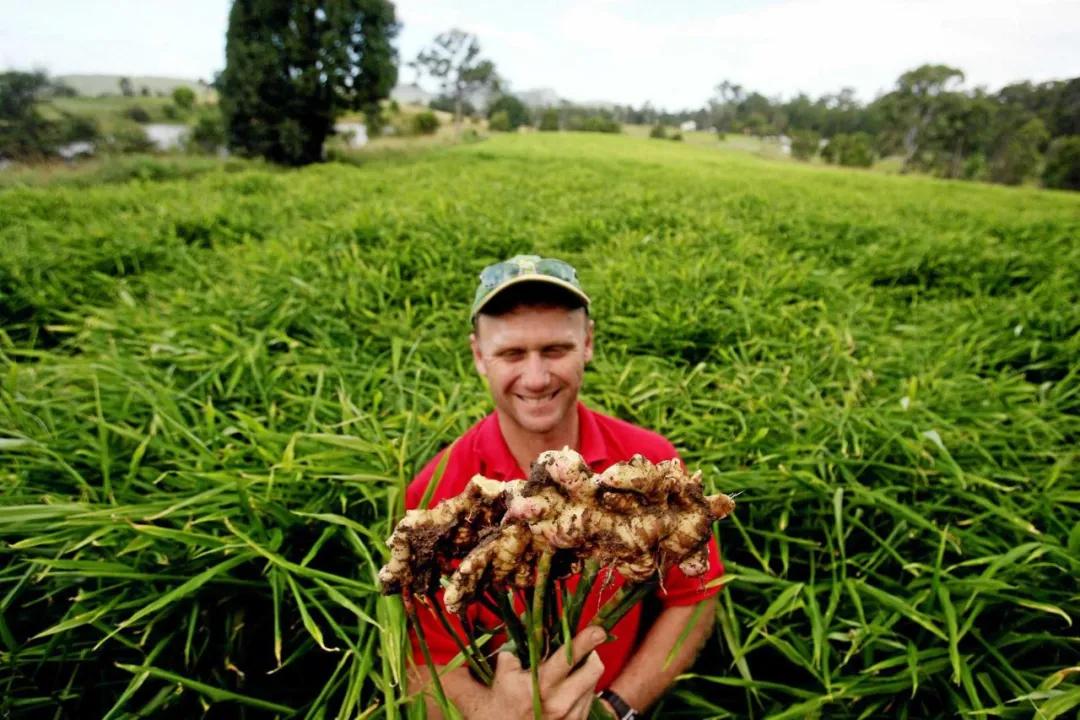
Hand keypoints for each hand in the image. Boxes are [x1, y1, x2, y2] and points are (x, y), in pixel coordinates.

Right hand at [485, 626, 606, 719]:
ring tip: (569, 670)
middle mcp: (558, 702)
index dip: (585, 641)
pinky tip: (565, 690)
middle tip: (584, 647)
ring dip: (586, 671)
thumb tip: (517, 637)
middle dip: (591, 652)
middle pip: (593, 667)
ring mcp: (570, 717)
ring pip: (593, 682)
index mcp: (538, 687)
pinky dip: (582, 689)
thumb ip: (505, 659)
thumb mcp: (494, 683)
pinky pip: (589, 700)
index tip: (600, 629)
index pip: (568, 657)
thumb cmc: (494, 713)